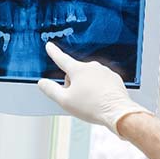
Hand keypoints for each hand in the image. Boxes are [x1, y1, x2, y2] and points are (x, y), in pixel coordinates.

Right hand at [37, 42, 151, 134]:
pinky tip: (100, 100)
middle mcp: (92, 66)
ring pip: (88, 77)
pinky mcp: (114, 78)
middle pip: (75, 73)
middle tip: (77, 99)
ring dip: (86, 87)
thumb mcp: (64, 101)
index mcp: (78, 70)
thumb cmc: (92, 107)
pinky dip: (98, 89)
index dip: (54, 53)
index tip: (49, 46)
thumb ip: (50, 90)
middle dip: (72, 84)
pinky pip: (100, 81)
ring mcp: (104, 71)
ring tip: (90, 102)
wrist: (118, 112)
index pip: (62, 59)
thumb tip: (42, 82)